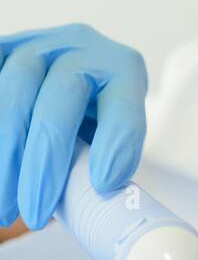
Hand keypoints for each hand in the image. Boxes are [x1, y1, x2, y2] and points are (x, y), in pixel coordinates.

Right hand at [0, 24, 147, 230]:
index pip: (123, 104)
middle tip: (35, 215)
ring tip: (4, 208)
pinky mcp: (6, 49)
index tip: (103, 184)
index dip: (116, 142)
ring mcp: (38, 45)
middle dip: (44, 163)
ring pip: (14, 91)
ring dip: (6, 155)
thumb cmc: (91, 122)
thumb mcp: (107, 137)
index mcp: (123, 69)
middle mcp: (82, 47)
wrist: (68, 83)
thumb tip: (95, 207)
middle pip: (59, 99)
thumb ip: (101, 164)